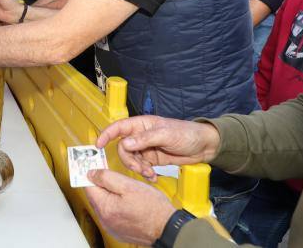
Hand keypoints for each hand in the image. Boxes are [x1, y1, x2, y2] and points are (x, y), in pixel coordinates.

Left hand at [84, 170, 175, 245]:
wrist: (168, 228)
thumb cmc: (153, 208)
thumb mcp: (129, 185)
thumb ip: (107, 178)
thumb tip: (91, 173)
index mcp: (105, 208)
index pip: (88, 187)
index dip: (91, 174)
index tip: (94, 166)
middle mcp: (105, 220)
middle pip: (96, 196)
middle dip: (102, 184)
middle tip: (112, 175)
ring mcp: (112, 227)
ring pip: (104, 205)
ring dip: (110, 195)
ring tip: (124, 189)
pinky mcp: (120, 231)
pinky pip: (112, 214)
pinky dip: (116, 206)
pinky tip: (127, 201)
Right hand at [97, 116, 220, 181]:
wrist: (203, 146)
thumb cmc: (186, 133)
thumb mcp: (165, 134)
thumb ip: (144, 139)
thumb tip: (125, 144)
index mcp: (141, 124)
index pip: (118, 127)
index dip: (107, 135)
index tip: (99, 145)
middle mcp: (140, 136)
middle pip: (123, 148)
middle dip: (130, 161)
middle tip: (141, 169)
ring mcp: (146, 148)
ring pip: (131, 160)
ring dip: (138, 169)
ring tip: (150, 174)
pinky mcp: (152, 159)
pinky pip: (141, 167)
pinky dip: (145, 173)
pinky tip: (153, 177)